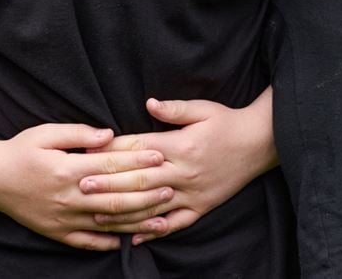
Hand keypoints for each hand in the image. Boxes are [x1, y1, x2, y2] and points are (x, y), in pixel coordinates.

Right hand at [0, 103, 171, 251]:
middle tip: (171, 186)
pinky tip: (128, 239)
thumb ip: (78, 134)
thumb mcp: (45, 133)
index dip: (137, 160)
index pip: (110, 165)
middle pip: (115, 196)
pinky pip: (89, 241)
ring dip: (137, 220)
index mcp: (66, 169)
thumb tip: (109, 134)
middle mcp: (68, 197)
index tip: (159, 155)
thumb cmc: (19, 150)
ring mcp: (64, 219)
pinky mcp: (58, 233)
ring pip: (107, 222)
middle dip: (146, 191)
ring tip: (162, 217)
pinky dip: (110, 241)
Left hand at [80, 93, 276, 243]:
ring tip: (98, 214)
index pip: (139, 150)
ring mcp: (192, 194)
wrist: (260, 143)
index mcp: (181, 146)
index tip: (88, 152)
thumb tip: (149, 103)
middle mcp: (184, 173)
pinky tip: (136, 238)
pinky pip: (176, 224)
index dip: (112, 151)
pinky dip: (155, 232)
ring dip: (124, 211)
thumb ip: (174, 108)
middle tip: (81, 186)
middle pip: (140, 180)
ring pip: (153, 207)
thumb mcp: (202, 108)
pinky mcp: (202, 207)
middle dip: (109, 183)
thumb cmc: (226, 121)